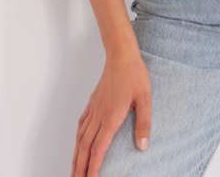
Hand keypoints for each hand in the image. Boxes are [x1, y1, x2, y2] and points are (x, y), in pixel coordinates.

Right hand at [71, 52, 151, 175]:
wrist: (122, 54)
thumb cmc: (134, 74)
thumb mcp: (146, 99)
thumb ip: (144, 123)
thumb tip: (142, 146)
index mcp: (111, 116)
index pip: (99, 148)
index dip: (94, 166)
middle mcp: (99, 115)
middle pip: (85, 146)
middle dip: (80, 166)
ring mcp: (94, 108)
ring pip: (81, 136)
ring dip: (76, 155)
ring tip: (74, 169)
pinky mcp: (94, 101)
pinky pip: (82, 122)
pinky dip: (78, 136)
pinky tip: (78, 142)